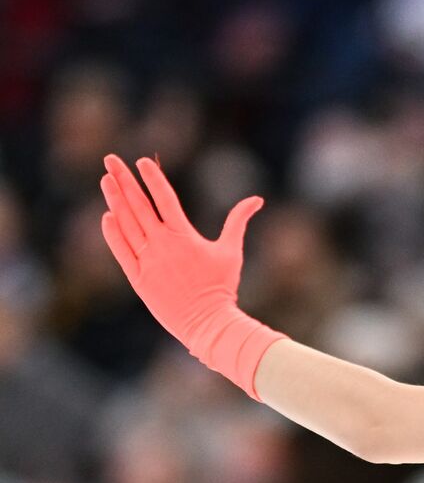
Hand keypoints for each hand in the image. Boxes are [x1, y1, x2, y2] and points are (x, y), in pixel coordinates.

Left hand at [99, 153, 284, 399]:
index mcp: (183, 235)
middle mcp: (161, 245)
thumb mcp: (232, 250)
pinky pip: (121, 250)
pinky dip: (113, 233)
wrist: (206, 322)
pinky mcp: (138, 278)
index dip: (153, 178)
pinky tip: (107, 216)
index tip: (142, 161)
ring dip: (115, 200)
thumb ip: (238, 221)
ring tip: (106, 180)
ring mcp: (147, 261)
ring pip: (126, 224)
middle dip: (124, 181)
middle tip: (111, 160)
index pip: (164, 198)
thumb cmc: (223, 286)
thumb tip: (257, 199)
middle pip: (138, 206)